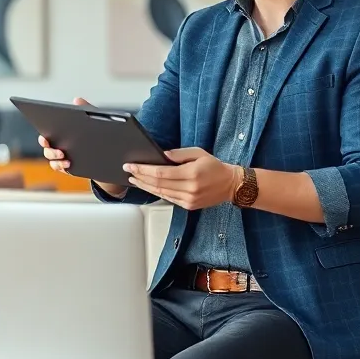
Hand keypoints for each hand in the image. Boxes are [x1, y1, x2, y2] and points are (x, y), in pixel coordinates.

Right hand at [38, 98, 126, 196]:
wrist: (107, 152)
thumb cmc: (96, 133)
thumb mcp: (93, 120)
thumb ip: (85, 109)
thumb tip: (77, 99)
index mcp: (61, 135)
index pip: (47, 135)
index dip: (43, 137)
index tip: (45, 137)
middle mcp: (58, 147)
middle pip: (47, 149)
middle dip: (48, 149)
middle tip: (54, 147)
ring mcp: (62, 159)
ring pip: (52, 160)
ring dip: (55, 158)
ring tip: (63, 156)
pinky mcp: (68, 167)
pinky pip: (60, 167)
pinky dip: (61, 165)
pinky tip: (69, 163)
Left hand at [124, 147, 239, 210]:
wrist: (231, 184)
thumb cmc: (215, 167)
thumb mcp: (198, 153)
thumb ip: (178, 154)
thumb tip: (160, 155)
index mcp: (191, 174)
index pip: (160, 173)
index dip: (143, 170)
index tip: (131, 166)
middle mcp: (190, 188)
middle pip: (157, 184)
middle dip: (140, 177)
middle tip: (128, 172)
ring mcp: (189, 199)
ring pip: (161, 193)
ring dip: (145, 186)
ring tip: (134, 179)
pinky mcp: (189, 205)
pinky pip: (168, 198)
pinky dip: (156, 192)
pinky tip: (148, 187)